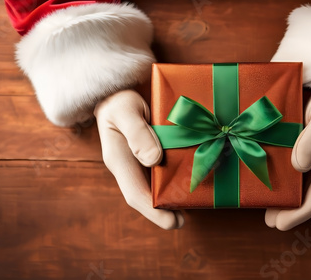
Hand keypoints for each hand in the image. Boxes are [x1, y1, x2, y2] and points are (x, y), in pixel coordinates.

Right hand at [94, 90, 183, 229]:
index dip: (154, 212)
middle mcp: (130, 166)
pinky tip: (192, 179)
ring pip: (156, 186)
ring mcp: (141, 161)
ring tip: (193, 203)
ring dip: (173, 197)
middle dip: (166, 210)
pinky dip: (177, 178)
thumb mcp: (124, 110)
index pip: (135, 194)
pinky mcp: (152, 153)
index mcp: (119, 160)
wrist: (118, 88)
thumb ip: (137, 133)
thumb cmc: (119, 98)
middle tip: (185, 218)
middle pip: (147, 196)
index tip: (174, 222)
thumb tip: (153, 160)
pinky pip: (164, 171)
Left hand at [265, 91, 310, 230]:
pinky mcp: (303, 153)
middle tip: (269, 221)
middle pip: (308, 197)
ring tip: (265, 209)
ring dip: (284, 201)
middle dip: (290, 212)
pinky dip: (281, 184)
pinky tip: (267, 185)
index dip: (300, 213)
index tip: (280, 223)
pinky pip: (293, 174)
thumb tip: (300, 165)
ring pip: (300, 189)